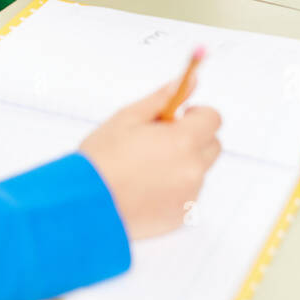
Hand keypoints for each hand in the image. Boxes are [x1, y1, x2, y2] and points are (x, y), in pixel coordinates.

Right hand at [79, 81, 221, 239]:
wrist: (86, 205)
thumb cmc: (102, 158)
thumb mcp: (128, 117)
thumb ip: (162, 98)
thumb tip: (187, 82)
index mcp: (183, 141)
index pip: (213, 119)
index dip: (196, 115)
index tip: (178, 117)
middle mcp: (192, 170)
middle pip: (211, 146)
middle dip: (193, 139)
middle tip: (159, 141)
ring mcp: (188, 196)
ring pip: (197, 171)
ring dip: (182, 164)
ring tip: (144, 169)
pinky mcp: (180, 217)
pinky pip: (186, 195)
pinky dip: (173, 189)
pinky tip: (144, 189)